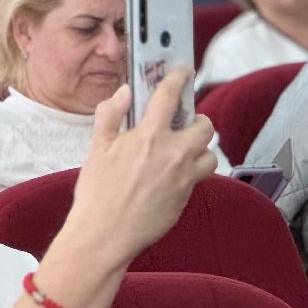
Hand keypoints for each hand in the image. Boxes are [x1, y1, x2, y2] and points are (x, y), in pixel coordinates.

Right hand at [56, 69, 215, 274]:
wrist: (104, 235)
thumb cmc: (96, 193)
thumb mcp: (96, 149)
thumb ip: (110, 116)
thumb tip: (124, 93)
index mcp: (149, 136)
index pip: (169, 96)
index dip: (178, 78)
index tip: (182, 72)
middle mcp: (173, 154)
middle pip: (205, 126)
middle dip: (198, 120)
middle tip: (183, 123)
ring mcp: (183, 178)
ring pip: (210, 154)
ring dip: (200, 148)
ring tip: (182, 151)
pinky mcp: (185, 198)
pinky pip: (199, 178)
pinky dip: (191, 171)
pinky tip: (171, 176)